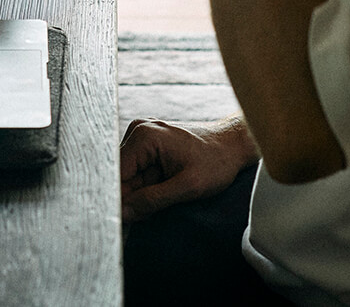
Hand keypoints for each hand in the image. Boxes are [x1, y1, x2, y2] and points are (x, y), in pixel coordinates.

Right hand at [120, 117, 259, 222]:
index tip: (131, 217)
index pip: (116, 174)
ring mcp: (143, 137)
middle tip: (158, 208)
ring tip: (168, 195)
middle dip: (135, 198)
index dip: (121, 199)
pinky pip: (139, 174)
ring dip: (143, 195)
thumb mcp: (187, 187)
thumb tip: (124, 212)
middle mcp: (139, 131)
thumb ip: (153, 200)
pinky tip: (166, 189)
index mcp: (144, 136)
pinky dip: (149, 188)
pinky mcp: (148, 146)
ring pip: (129, 178)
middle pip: (121, 177)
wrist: (233, 146)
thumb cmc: (216, 162)